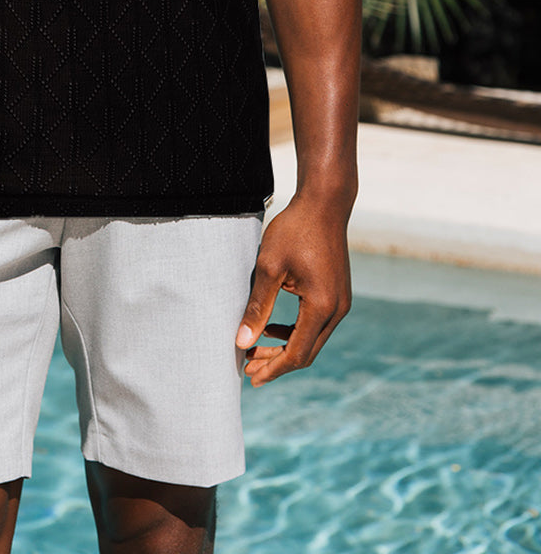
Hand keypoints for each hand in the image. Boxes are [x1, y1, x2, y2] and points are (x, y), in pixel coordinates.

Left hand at [236, 193, 351, 387]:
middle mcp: (337, 309)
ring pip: (312, 339)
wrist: (324, 203)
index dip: (273, 368)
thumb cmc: (294, 230)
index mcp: (321, 306)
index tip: (250, 377)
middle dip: (277, 362)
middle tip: (249, 369)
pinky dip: (295, 331)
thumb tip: (241, 342)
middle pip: (307, 352)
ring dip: (285, 347)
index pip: (297, 353)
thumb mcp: (269, 267)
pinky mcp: (338, 294)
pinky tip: (272, 327)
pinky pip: (317, 324)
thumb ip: (257, 306)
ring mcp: (341, 302)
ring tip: (256, 349)